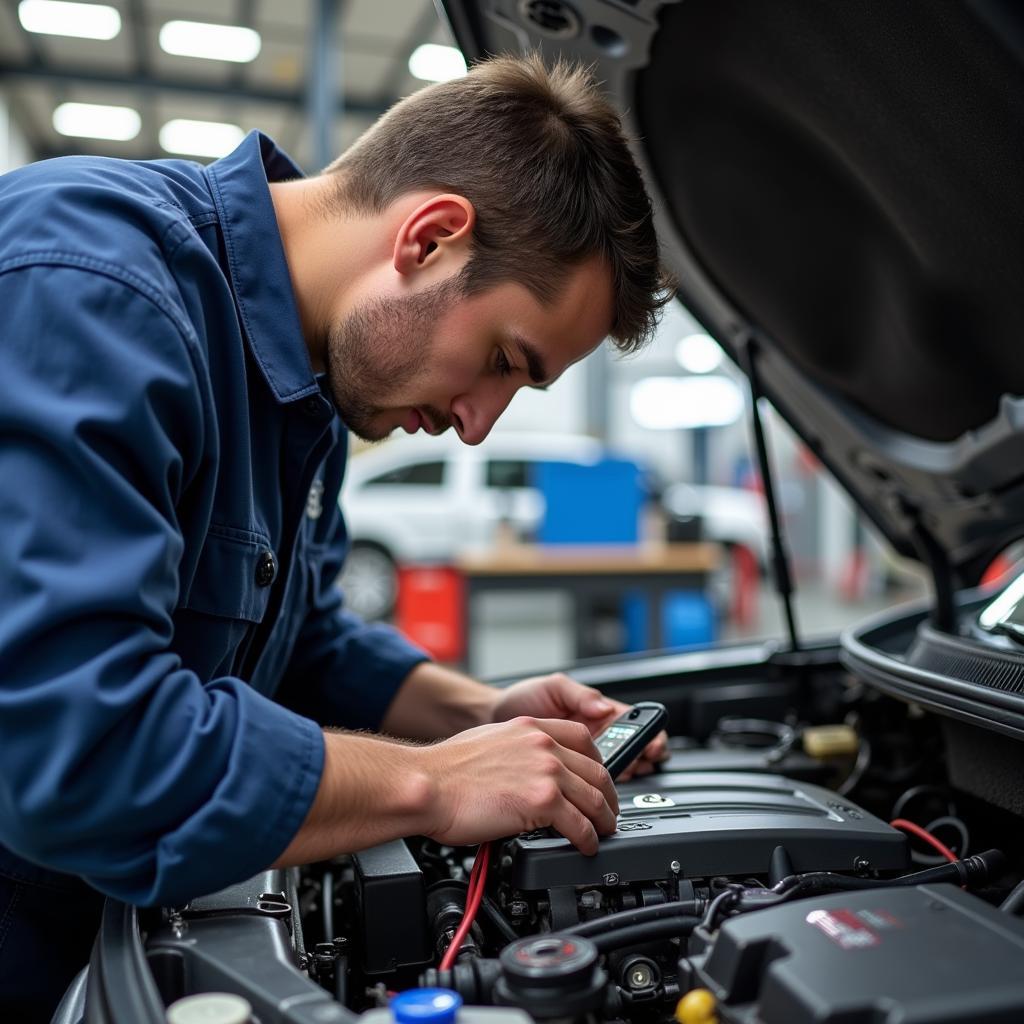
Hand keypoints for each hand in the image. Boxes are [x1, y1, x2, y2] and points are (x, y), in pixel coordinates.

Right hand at [415, 716, 618, 853]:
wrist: (427, 784)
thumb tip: (523, 772)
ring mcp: (546, 771)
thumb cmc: (444, 771)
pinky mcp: (544, 800)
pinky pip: (581, 824)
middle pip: (596, 770)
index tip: (599, 778)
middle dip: (608, 795)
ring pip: (595, 798)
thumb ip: (516, 752)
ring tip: (604, 834)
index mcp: (530, 728)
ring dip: (605, 821)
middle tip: (609, 812)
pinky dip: (589, 839)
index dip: (597, 762)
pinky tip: (586, 846)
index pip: (583, 738)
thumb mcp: (489, 742)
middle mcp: (543, 744)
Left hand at [491, 672, 668, 780]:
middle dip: (638, 761)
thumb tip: (604, 708)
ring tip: (616, 780)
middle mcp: (594, 739)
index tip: (652, 747)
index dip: (649, 738)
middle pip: (629, 754)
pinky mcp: (566, 780)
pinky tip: (593, 794)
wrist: (490, 721)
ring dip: (619, 778)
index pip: (633, 727)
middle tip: (636, 766)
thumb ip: (581, 694)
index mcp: (597, 714)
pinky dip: (594, 793)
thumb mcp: (554, 687)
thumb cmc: (522, 699)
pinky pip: (587, 788)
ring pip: (612, 774)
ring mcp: (580, 760)